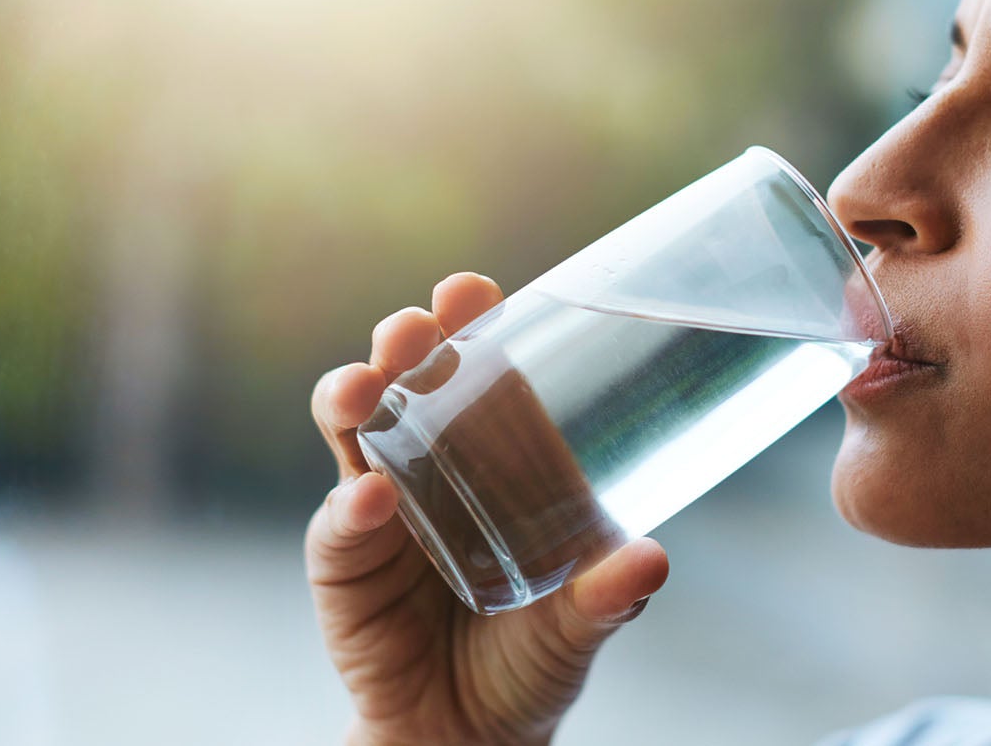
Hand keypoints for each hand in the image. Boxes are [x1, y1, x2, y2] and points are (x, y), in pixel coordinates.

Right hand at [306, 272, 669, 744]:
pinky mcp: (344, 563)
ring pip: (351, 430)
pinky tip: (369, 502)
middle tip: (412, 330)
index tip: (472, 289)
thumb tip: (652, 559)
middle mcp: (430, 464)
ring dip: (352, 398)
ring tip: (365, 390)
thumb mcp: (581, 623)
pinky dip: (349, 510)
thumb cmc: (533, 657)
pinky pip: (338, 526)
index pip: (478, 368)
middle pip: (405, 378)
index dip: (469, 321)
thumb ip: (610, 595)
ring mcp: (380, 508)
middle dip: (402, 342)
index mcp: (495, 455)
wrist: (470, 734)